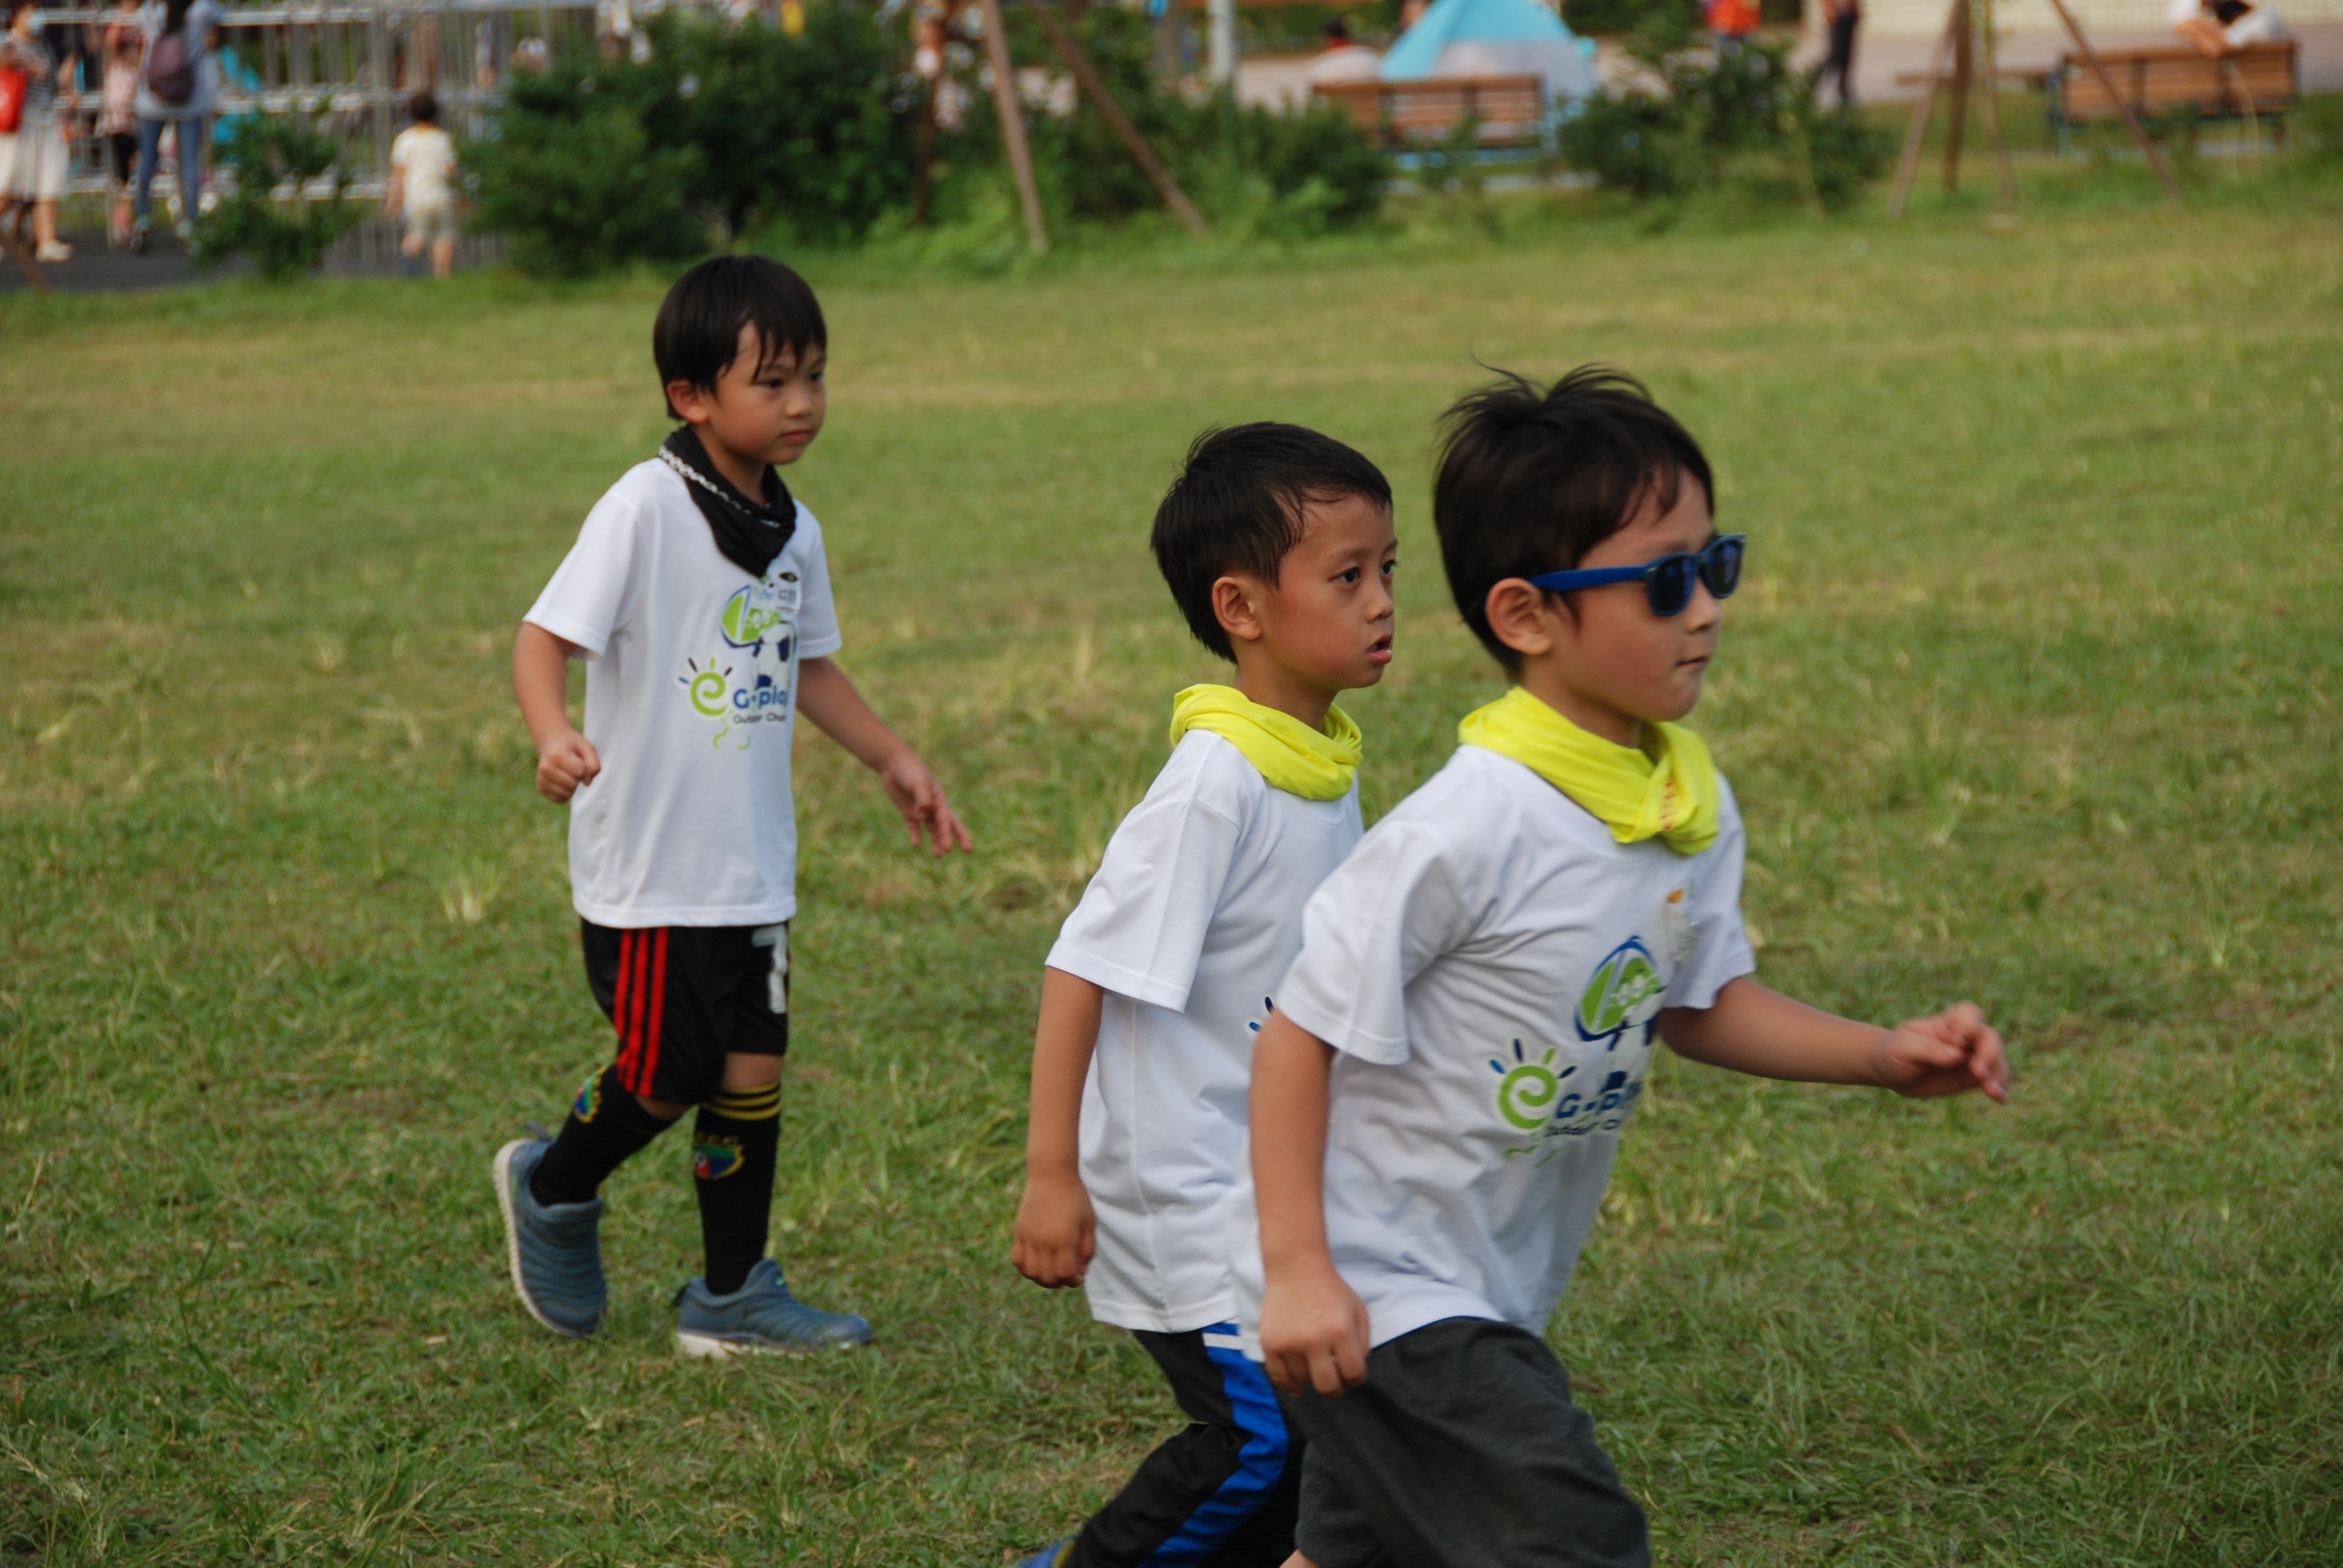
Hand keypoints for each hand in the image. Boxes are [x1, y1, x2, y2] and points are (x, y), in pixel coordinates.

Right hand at [534, 729, 600, 802]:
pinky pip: (560, 799)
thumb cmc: (572, 746)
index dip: (584, 768)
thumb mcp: (587, 748)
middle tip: (572, 766)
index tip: (578, 760)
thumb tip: (586, 783)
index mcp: (557, 755)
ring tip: (568, 773)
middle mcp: (546, 768)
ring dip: (573, 786)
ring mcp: (542, 779)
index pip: (580, 771)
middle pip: (573, 784)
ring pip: (567, 794)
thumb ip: (593, 765)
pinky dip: (566, 794)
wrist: (550, 742)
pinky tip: (564, 782)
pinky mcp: (541, 788)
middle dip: (578, 777)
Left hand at [878, 751, 971, 855]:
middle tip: (964, 851)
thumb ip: (922, 799)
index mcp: (939, 798)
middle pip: (946, 825)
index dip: (949, 835)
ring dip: (936, 840)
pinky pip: (914, 827)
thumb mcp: (917, 782)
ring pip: (931, 828)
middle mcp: (933, 805)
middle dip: (953, 838)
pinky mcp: (908, 811)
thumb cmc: (909, 770)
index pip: (946, 820)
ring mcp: (921, 809)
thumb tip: (923, 816)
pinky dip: (916, 835)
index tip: (950, 849)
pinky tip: (916, 844)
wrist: (893, 763)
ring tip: (938, 856)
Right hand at [1010, 1168, 1094, 1287]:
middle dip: (1060, 1282)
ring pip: (1031, 1273)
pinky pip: (1018, 1260)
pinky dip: (1026, 1269)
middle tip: (1067, 1274)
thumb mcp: (1089, 1223)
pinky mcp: (1019, 1232)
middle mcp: (1044, 1241)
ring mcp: (1029, 1237)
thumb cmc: (1075, 1198)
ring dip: (1042, 1279)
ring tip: (1052, 1271)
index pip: (1065, 1275)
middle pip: (1048, 1278)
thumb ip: (1087, 1250)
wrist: (1051, 1175)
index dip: (1074, 1281)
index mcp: (1064, 1239)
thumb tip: (1080, 1273)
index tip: (1079, 1276)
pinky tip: (1037, 1264)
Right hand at [1258, 1263, 1370, 1396]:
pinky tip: (1297, 1386)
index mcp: (1341, 1331)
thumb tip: (1354, 1371)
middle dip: (1336, 1388)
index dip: (1357, 1379)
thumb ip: (1363, 1342)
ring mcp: (1289, 1343)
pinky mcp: (1270, 1343)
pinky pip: (1279, 1378)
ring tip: (1315, 1363)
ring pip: (1304, 1381)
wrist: (1296, 1268)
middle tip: (1335, 1381)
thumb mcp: (1358, 1310)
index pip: (1354, 1374)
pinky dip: (1289, 1385)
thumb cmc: (1330, 1290)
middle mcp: (1314, 1340)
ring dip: (1312, 1377)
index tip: (1352, 1374)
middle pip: (1328, 1387)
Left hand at [1871, 1002, 2008, 1102]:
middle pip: (1989, 1037)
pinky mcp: (1971, 1077)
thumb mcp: (1904, 1049)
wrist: (1890, 1071)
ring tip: (1993, 1092)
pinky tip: (2001, 1098)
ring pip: (1996, 1059)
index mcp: (1946, 1023)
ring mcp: (1970, 1057)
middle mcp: (1963, 1038)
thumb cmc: (1894, 1052)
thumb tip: (1958, 1055)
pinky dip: (1999, 1087)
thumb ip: (1929, 1050)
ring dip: (1998, 1073)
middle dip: (1989, 1053)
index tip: (1959, 1041)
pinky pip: (1992, 1079)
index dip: (1970, 1025)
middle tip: (1978, 1072)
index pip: (1968, 1014)